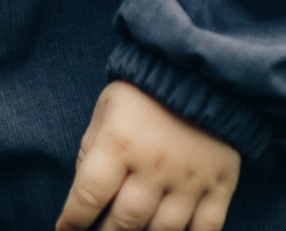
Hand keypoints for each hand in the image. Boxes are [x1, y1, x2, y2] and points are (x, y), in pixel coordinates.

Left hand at [56, 82, 239, 230]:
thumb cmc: (144, 91)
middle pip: (125, 221)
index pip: (88, 196)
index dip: (73, 220)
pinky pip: (207, 228)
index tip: (65, 230)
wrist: (202, 70)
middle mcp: (154, 166)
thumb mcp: (106, 108)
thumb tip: (85, 193)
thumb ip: (92, 150)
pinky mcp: (220, 184)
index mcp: (119, 144)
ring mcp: (190, 179)